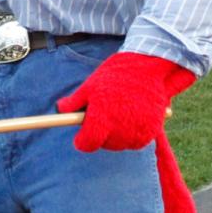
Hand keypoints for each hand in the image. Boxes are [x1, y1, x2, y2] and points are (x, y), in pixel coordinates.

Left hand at [57, 52, 194, 152]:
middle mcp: (118, 128)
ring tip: (119, 115)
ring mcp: (136, 130)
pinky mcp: (151, 130)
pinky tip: (131, 121)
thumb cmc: (115, 75)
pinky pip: (137, 143)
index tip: (81, 138)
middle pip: (105, 145)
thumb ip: (74, 102)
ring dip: (117, 137)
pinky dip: (132, 136)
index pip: (87, 143)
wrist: (147, 67)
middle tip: (103, 118)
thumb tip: (60, 110)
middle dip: (101, 136)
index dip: (82, 141)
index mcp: (101, 117)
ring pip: (121, 145)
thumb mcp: (90, 86)